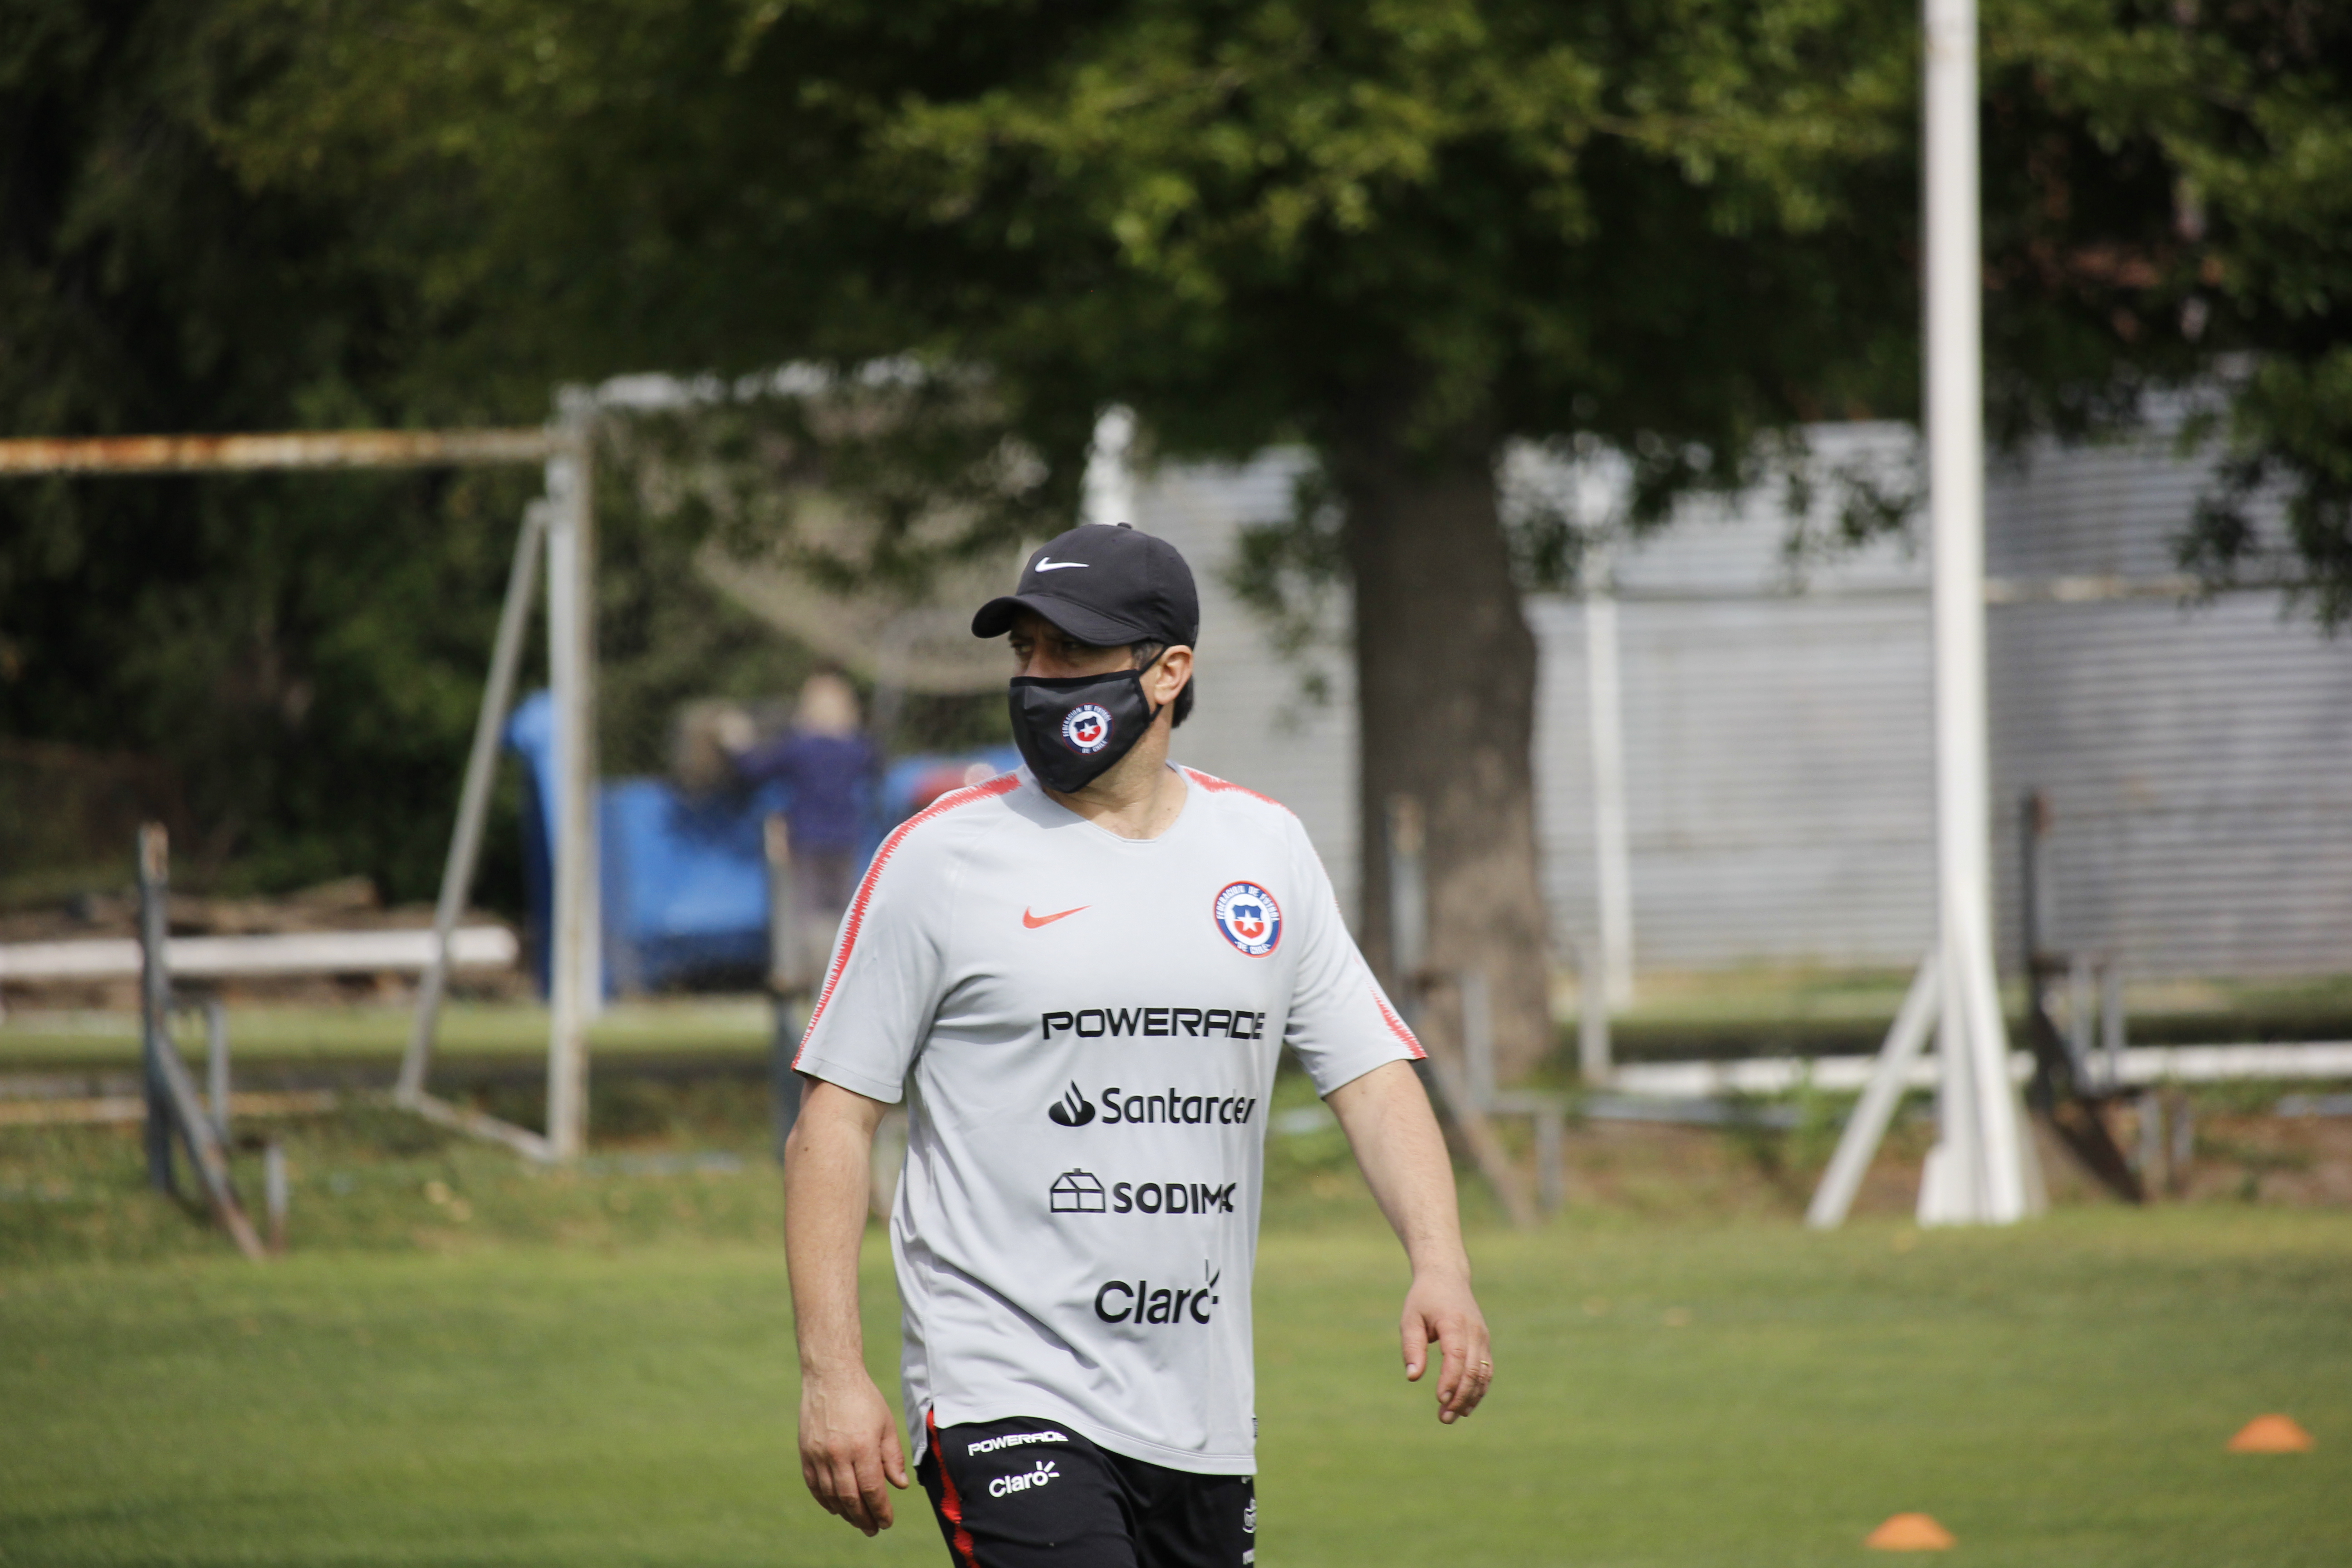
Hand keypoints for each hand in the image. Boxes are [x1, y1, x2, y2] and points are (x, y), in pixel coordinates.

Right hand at [798, 1369, 909, 1533]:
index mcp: (862, 1446)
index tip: (887, 1522)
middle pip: (851, 1498)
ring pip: (831, 1496)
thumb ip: (892, 1457)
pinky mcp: (805, 1452)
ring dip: (845, 1513)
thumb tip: (899, 1486)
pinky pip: (814, 1485)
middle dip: (864, 1518)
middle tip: (873, 1529)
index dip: (881, 1510)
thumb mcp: (886, 1424)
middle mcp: (838, 1454)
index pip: (872, 1490)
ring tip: (857, 1521)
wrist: (830, 1376)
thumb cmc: (863, 1398)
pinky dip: (825, 1500)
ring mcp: (818, 1454)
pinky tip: (836, 1507)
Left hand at [1400, 1270, 1491, 1423]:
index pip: (1457, 1356)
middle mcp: (1473, 1331)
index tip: (1439, 1399)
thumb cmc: (1424, 1300)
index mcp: (1454, 1322)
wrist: (1447, 1278)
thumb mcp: (1410, 1318)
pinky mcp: (1484, 1343)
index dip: (1450, 1380)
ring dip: (1469, 1398)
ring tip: (1452, 1417)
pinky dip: (1478, 1390)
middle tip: (1444, 1418)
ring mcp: (1482, 1337)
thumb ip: (1412, 1347)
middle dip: (1459, 1396)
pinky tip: (1465, 1406)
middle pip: (1472, 1369)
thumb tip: (1412, 1377)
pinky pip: (1486, 1370)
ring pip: (1483, 1373)